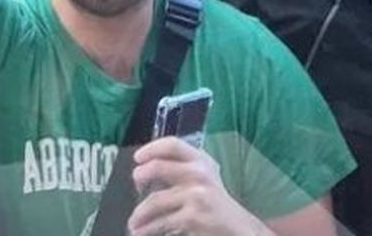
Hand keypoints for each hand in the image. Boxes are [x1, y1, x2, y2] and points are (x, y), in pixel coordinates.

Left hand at [127, 138, 263, 235]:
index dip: (152, 148)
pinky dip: (147, 229)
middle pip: (159, 167)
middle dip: (140, 176)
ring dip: (138, 213)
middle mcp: (200, 173)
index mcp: (201, 160)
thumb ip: (181, 170)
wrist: (239, 228)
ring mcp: (196, 195)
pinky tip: (140, 232)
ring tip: (133, 223)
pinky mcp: (193, 216)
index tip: (138, 157)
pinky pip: (161, 222)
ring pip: (155, 200)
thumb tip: (145, 170)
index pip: (173, 144)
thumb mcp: (204, 179)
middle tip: (135, 184)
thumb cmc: (216, 204)